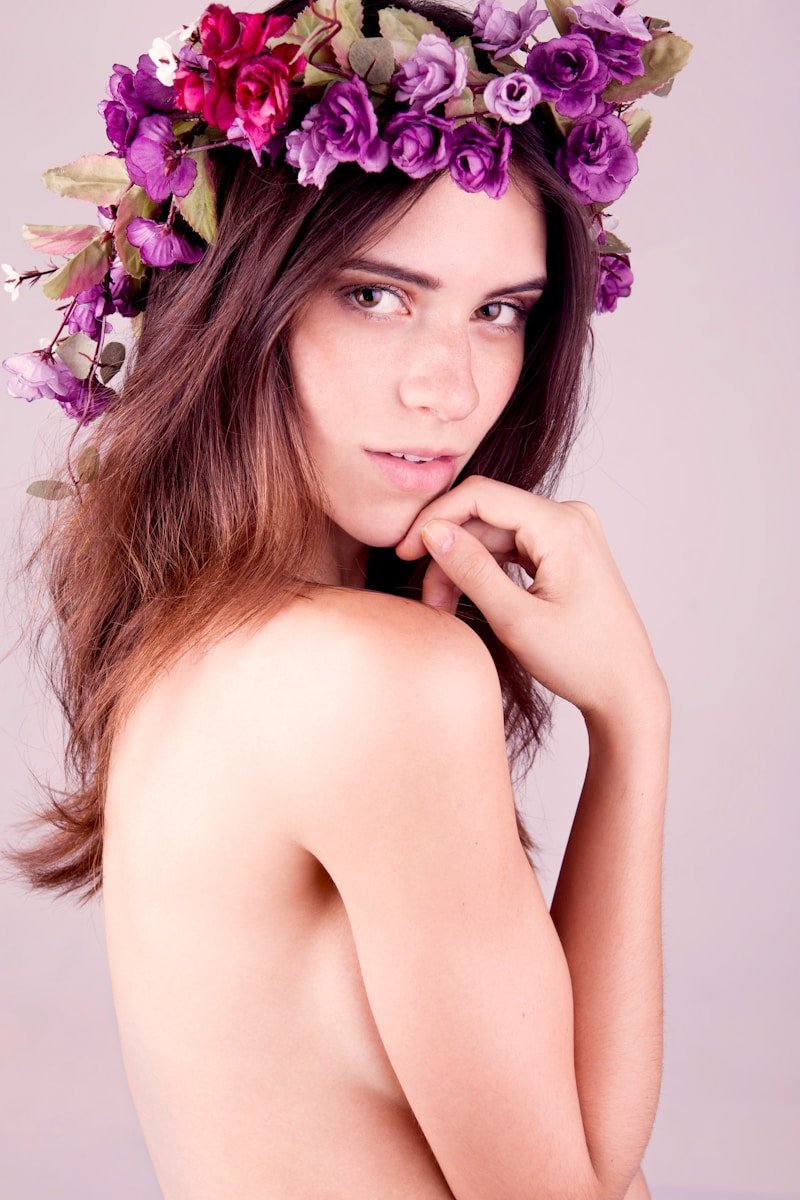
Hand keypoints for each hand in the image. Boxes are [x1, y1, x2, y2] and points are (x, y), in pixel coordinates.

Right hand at [394, 475, 667, 722]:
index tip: (404, 551)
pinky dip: (486, 571)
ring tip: (445, 609)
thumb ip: (472, 571)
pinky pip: (513, 547)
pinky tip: (468, 598)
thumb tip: (432, 532)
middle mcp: (570, 518)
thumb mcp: (516, 619)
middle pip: (486, 518)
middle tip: (428, 600)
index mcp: (563, 525)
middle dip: (449, 555)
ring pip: (495, 535)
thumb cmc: (582, 661)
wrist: (626, 689)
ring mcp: (570, 533)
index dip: (435, 518)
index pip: (481, 496)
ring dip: (464, 568)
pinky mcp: (565, 551)